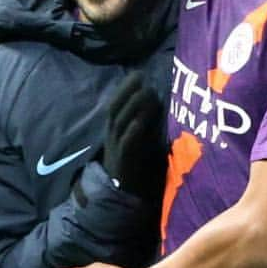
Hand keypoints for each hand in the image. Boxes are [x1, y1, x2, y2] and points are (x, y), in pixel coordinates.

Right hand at [102, 72, 166, 201]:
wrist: (118, 193)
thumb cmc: (130, 165)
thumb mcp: (134, 140)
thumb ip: (141, 124)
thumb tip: (154, 102)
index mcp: (113, 130)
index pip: (115, 104)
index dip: (125, 88)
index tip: (138, 73)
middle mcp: (112, 135)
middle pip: (115, 108)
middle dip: (126, 90)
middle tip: (140, 76)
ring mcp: (116, 147)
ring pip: (120, 122)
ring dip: (132, 106)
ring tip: (146, 92)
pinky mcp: (124, 160)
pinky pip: (127, 143)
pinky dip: (132, 131)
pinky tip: (140, 121)